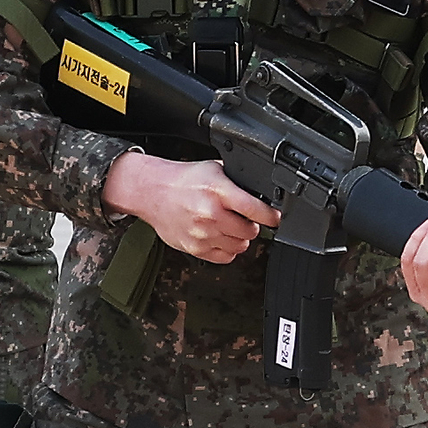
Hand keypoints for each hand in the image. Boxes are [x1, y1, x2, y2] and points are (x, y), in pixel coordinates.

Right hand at [104, 153, 279, 263]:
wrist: (152, 191)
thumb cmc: (183, 180)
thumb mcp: (215, 170)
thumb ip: (239, 181)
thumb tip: (264, 192)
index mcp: (218, 192)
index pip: (257, 210)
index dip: (271, 216)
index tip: (275, 217)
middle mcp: (210, 214)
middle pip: (250, 231)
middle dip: (252, 225)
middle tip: (243, 217)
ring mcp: (202, 234)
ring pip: (240, 246)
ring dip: (240, 238)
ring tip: (229, 225)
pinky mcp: (194, 248)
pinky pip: (225, 257)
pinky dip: (228, 249)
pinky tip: (221, 236)